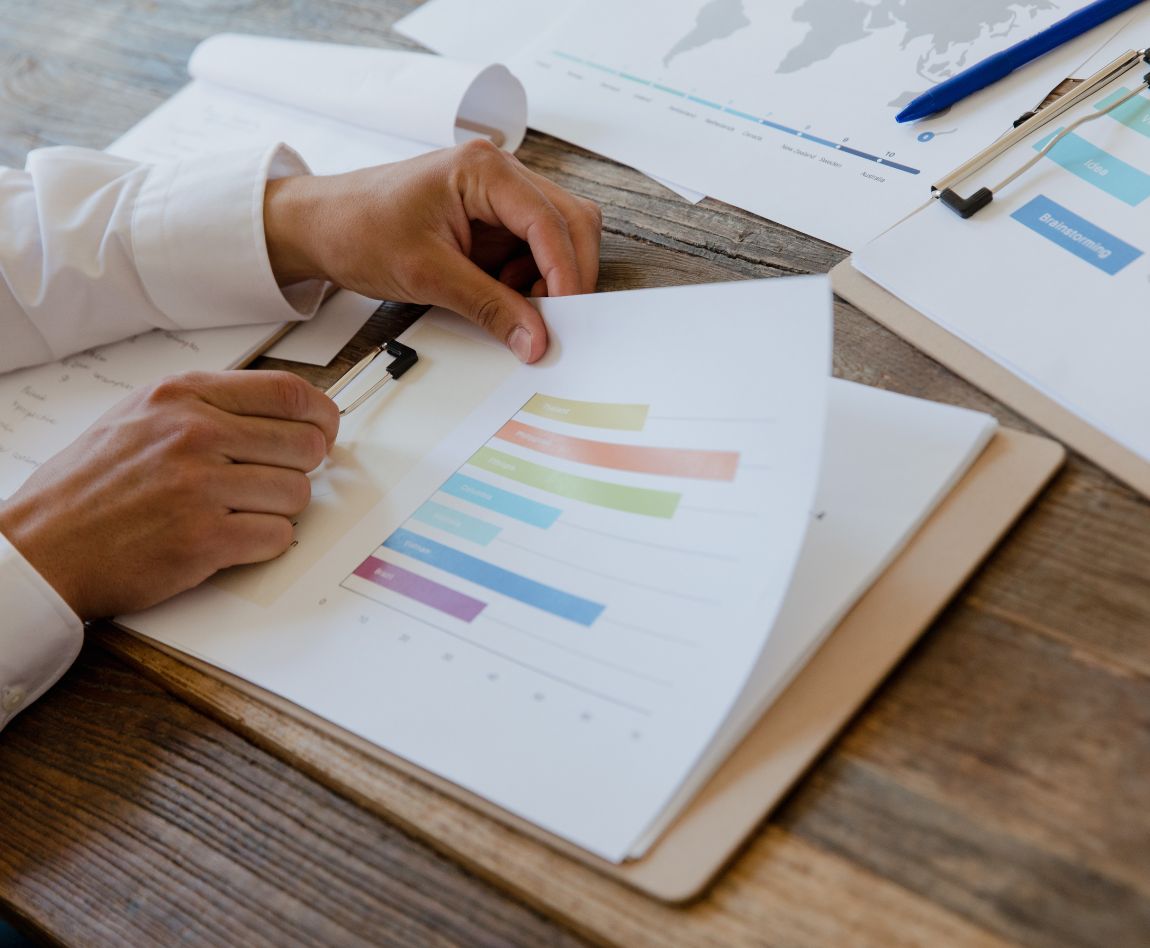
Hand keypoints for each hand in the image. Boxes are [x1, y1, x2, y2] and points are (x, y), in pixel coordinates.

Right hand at [0, 371, 338, 619]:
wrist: (41, 547)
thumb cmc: (90, 486)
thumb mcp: (141, 416)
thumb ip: (210, 407)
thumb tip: (285, 412)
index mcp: (182, 395)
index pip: (290, 393)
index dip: (322, 418)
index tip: (324, 433)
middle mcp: (194, 433)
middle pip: (306, 445)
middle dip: (299, 469)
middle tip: (274, 482)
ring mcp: (200, 485)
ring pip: (298, 493)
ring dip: (279, 509)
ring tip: (238, 513)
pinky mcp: (204, 537)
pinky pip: (279, 535)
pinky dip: (265, 542)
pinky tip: (231, 538)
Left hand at [263, 140, 602, 362]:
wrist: (321, 227)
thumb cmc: (358, 230)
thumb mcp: (426, 276)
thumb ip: (489, 306)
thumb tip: (535, 339)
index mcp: (483, 169)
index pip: (550, 219)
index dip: (565, 271)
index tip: (566, 316)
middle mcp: (499, 173)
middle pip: (570, 220)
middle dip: (568, 272)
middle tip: (557, 319)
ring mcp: (498, 195)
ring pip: (558, 235)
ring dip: (550, 277)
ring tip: (517, 306)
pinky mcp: (492, 218)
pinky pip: (534, 249)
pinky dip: (531, 279)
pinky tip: (503, 295)